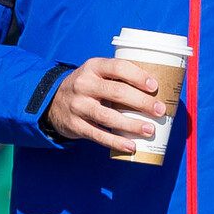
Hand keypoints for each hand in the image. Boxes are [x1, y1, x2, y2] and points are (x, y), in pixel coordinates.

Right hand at [45, 57, 167, 155]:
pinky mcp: (75, 125)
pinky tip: (131, 146)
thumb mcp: (97, 74)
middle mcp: (84, 84)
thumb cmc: (88, 87)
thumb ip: (118, 77)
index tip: (154, 86)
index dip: (138, 76)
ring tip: (150, 130)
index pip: (118, 67)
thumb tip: (156, 91)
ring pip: (108, 116)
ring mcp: (78, 106)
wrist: (53, 101)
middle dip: (142, 102)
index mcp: (93, 67)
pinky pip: (98, 135)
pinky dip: (116, 142)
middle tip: (160, 110)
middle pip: (117, 92)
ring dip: (132, 124)